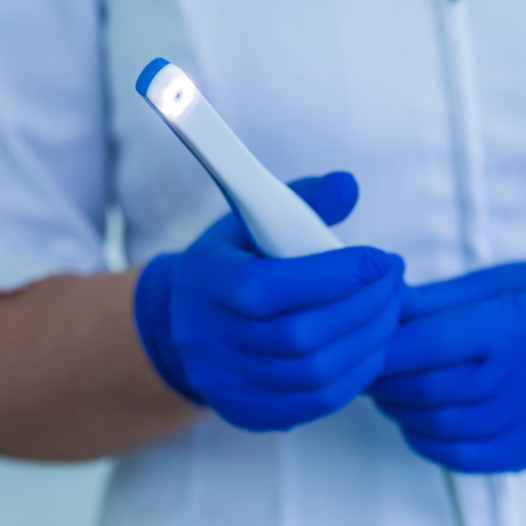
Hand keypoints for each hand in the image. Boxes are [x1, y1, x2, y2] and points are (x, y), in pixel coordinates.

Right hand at [135, 172, 404, 430]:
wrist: (183, 321)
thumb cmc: (228, 264)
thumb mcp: (250, 222)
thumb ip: (301, 201)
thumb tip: (349, 186)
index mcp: (210, 283)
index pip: (271, 287)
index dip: (335, 275)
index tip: (380, 259)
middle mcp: (212, 340)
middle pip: (301, 336)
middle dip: (365, 307)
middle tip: (395, 282)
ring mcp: (228, 383)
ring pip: (315, 374)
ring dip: (368, 342)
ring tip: (390, 311)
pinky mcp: (247, 411)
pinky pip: (314, 403)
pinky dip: (355, 375)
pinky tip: (371, 347)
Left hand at [369, 263, 525, 471]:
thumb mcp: (490, 285)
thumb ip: (432, 300)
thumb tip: (382, 304)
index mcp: (509, 326)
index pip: (428, 344)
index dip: (385, 348)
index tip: (360, 345)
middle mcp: (520, 378)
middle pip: (426, 389)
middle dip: (382, 380)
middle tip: (364, 368)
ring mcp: (524, 420)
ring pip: (436, 425)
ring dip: (396, 407)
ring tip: (384, 388)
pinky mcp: (521, 448)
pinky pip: (458, 456)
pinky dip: (422, 437)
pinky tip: (412, 416)